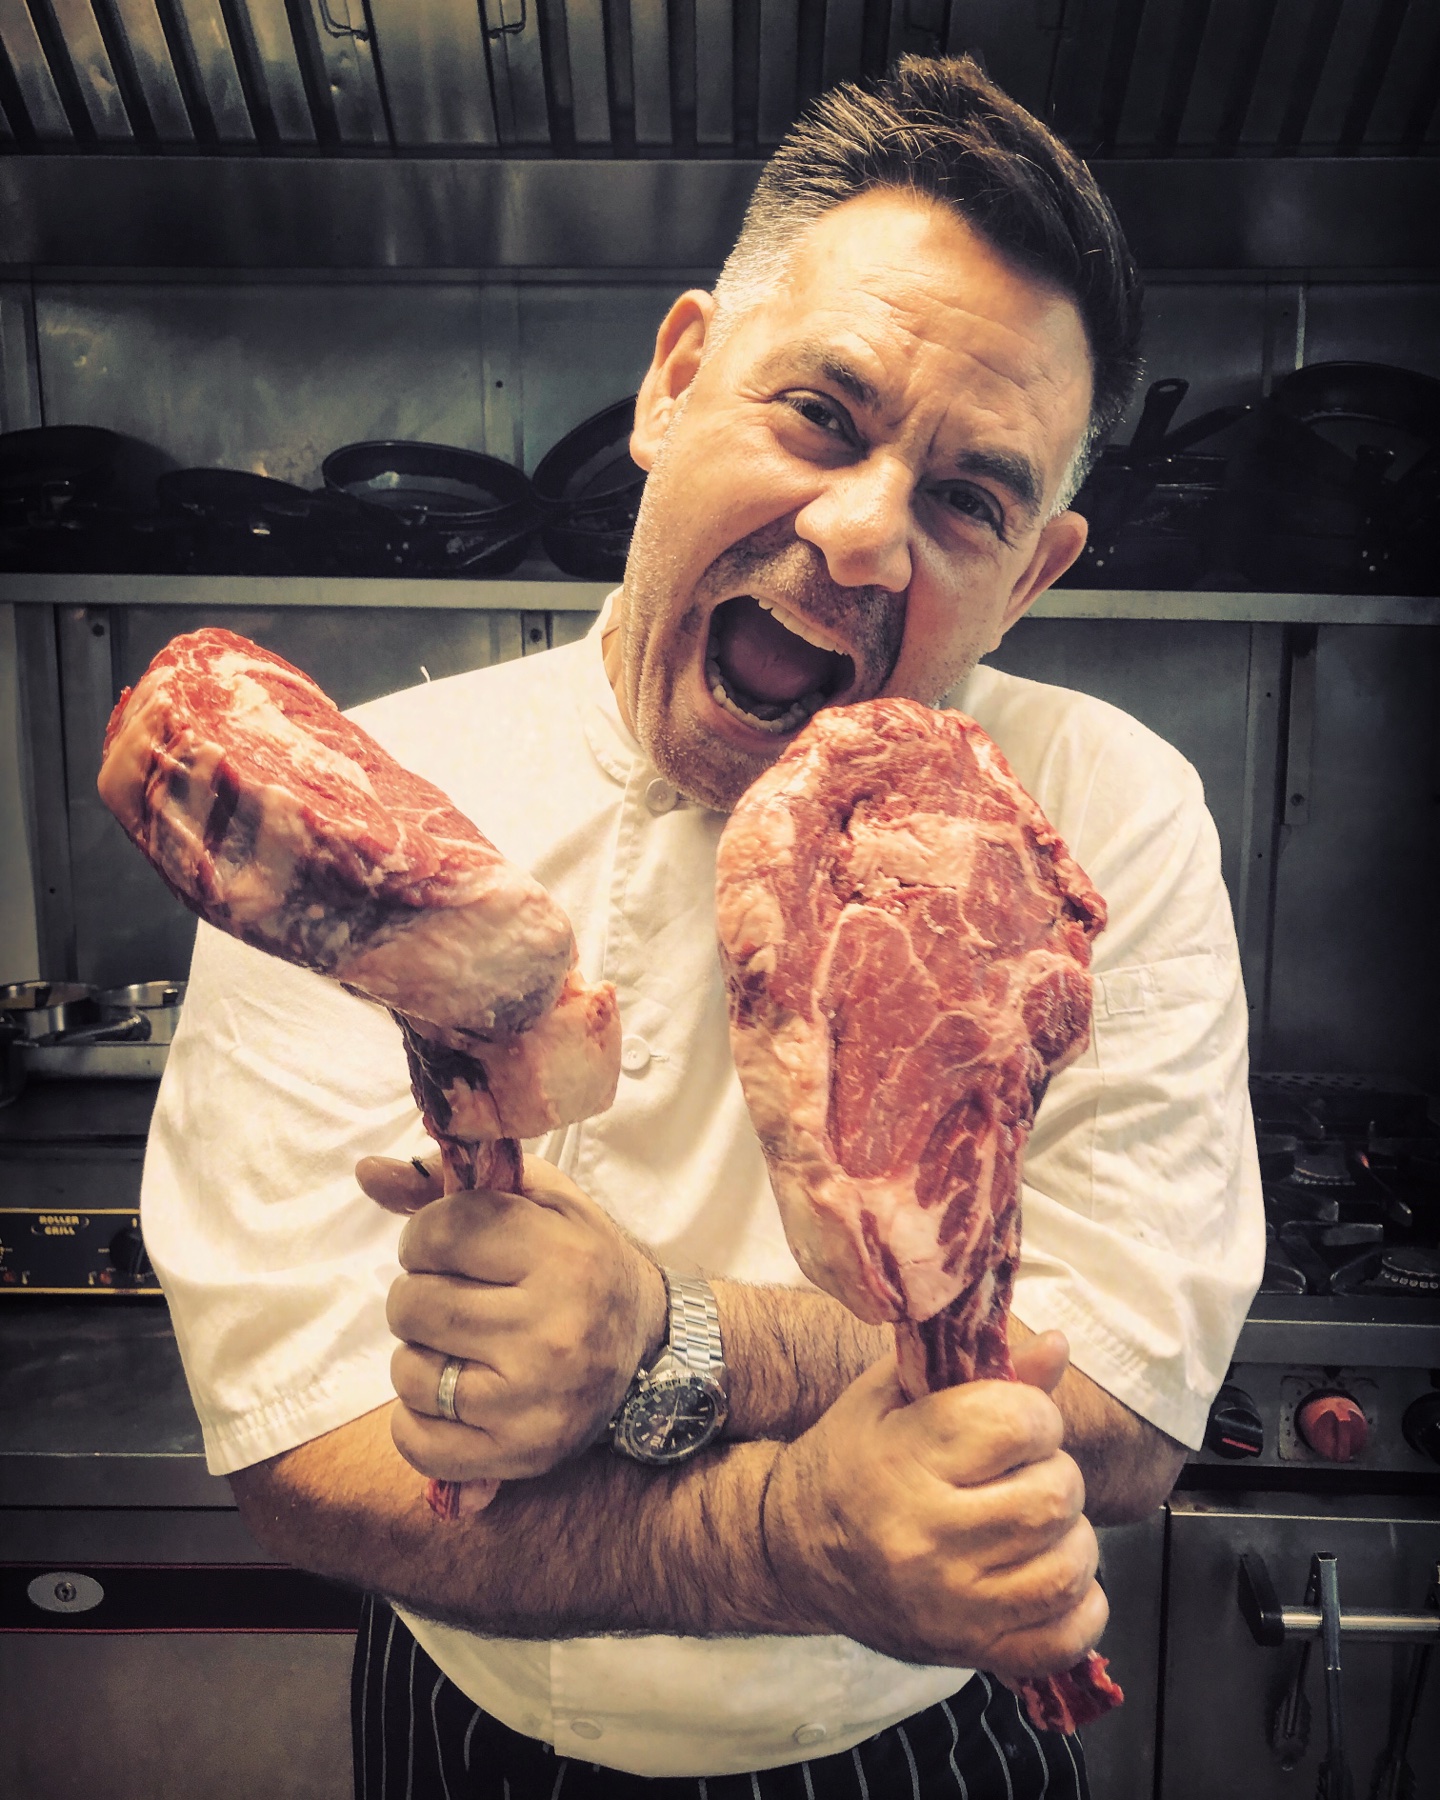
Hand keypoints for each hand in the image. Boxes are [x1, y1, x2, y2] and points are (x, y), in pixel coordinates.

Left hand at [355, 1152, 667, 1484]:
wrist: (647, 1343)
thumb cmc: (579, 1260)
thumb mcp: (536, 1201)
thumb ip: (450, 1180)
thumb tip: (366, 1171)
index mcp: (558, 1255)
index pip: (438, 1232)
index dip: (425, 1236)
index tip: (447, 1246)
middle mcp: (549, 1329)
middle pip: (412, 1304)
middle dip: (419, 1294)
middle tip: (455, 1297)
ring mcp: (531, 1399)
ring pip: (408, 1372)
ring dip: (420, 1355)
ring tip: (460, 1346)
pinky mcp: (518, 1452)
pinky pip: (416, 1441)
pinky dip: (418, 1418)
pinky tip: (454, 1395)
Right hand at [760, 1345, 1106, 1679]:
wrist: (793, 1552)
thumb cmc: (848, 1460)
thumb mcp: (892, 1396)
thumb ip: (975, 1369)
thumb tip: (1058, 1346)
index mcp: (905, 1460)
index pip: (1019, 1424)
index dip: (1033, 1413)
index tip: (1014, 1421)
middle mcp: (928, 1538)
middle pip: (1054, 1496)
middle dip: (1053, 1472)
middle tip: (1022, 1472)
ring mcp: (951, 1606)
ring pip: (1067, 1566)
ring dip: (1068, 1535)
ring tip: (1035, 1522)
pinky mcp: (968, 1651)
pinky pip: (1064, 1638)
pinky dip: (1078, 1605)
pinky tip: (1046, 1574)